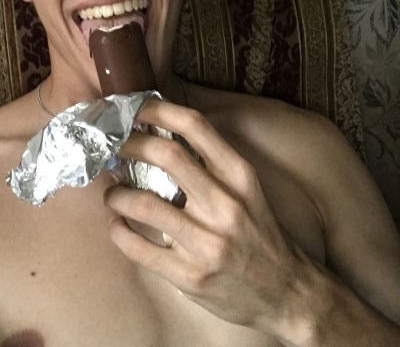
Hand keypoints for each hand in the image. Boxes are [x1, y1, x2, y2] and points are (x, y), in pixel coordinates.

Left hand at [103, 98, 308, 335]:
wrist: (287, 292)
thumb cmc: (259, 233)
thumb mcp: (247, 189)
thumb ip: (211, 163)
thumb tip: (160, 133)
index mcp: (239, 176)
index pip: (195, 126)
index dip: (158, 110)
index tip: (135, 108)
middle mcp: (225, 205)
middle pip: (165, 155)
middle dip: (130, 144)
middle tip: (115, 146)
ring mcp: (208, 243)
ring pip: (144, 204)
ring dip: (116, 193)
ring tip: (112, 192)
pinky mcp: (191, 276)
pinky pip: (139, 250)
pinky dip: (118, 232)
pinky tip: (117, 224)